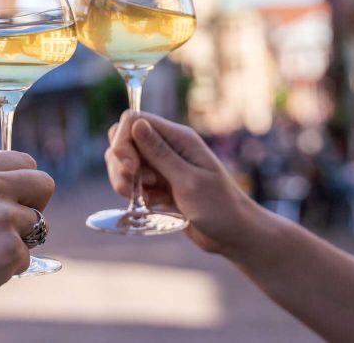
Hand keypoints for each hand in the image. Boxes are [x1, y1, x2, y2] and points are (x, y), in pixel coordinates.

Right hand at [0, 151, 53, 342]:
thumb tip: (10, 181)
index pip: (24, 161)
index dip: (23, 184)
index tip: (15, 200)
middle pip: (44, 183)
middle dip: (36, 204)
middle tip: (14, 226)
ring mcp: (1, 216)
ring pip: (38, 223)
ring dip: (19, 240)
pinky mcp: (10, 250)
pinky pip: (27, 255)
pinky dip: (11, 267)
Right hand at [105, 112, 256, 256]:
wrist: (233, 234)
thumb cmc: (219, 207)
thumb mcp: (188, 181)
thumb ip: (160, 153)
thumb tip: (136, 124)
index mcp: (178, 138)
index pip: (133, 120)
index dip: (123, 141)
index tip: (130, 168)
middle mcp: (167, 146)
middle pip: (124, 140)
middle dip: (120, 164)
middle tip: (135, 186)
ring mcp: (161, 165)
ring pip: (124, 162)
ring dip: (124, 181)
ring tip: (144, 199)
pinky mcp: (157, 184)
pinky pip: (132, 181)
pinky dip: (133, 193)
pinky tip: (152, 205)